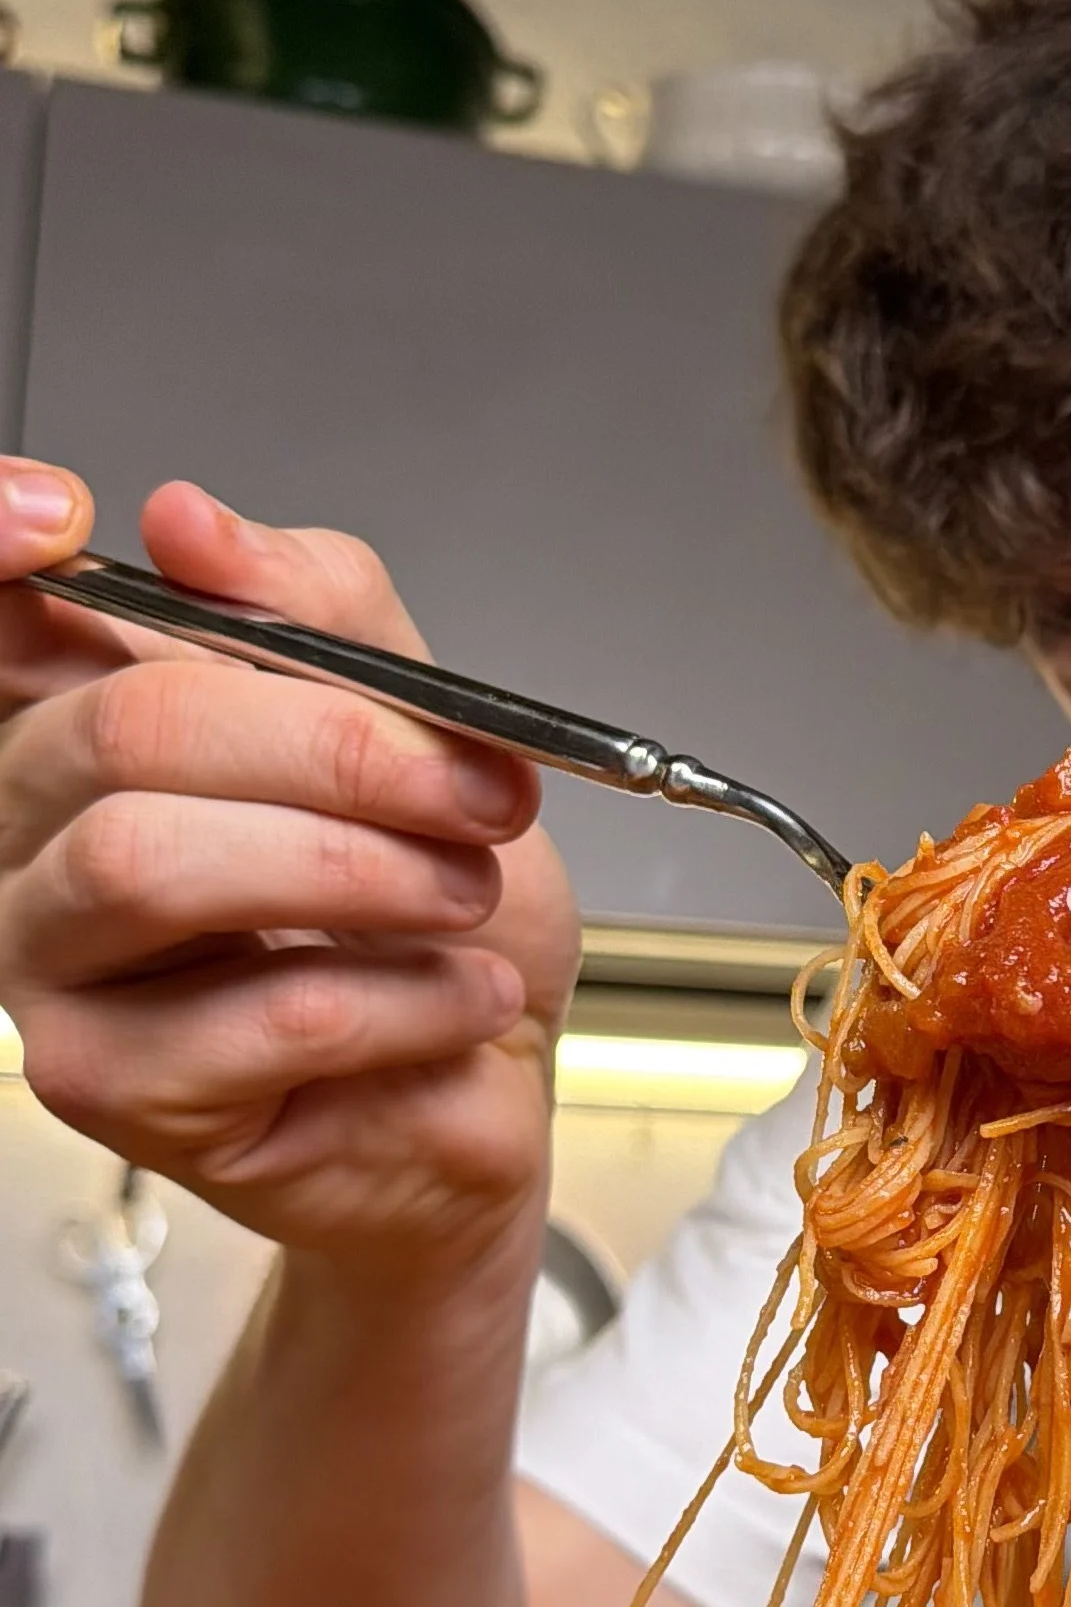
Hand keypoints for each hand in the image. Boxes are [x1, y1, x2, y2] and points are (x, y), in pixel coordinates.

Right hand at [0, 461, 579, 1270]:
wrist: (486, 1089)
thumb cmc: (438, 921)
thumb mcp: (424, 731)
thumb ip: (321, 614)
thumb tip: (189, 524)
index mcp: (88, 730)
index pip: (3, 620)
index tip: (77, 516)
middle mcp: (35, 840)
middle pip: (122, 729)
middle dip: (330, 744)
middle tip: (469, 786)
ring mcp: (50, 970)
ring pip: (153, 867)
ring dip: (359, 870)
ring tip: (465, 892)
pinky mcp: (110, 1090)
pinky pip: (255, 1015)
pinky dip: (401, 996)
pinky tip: (463, 995)